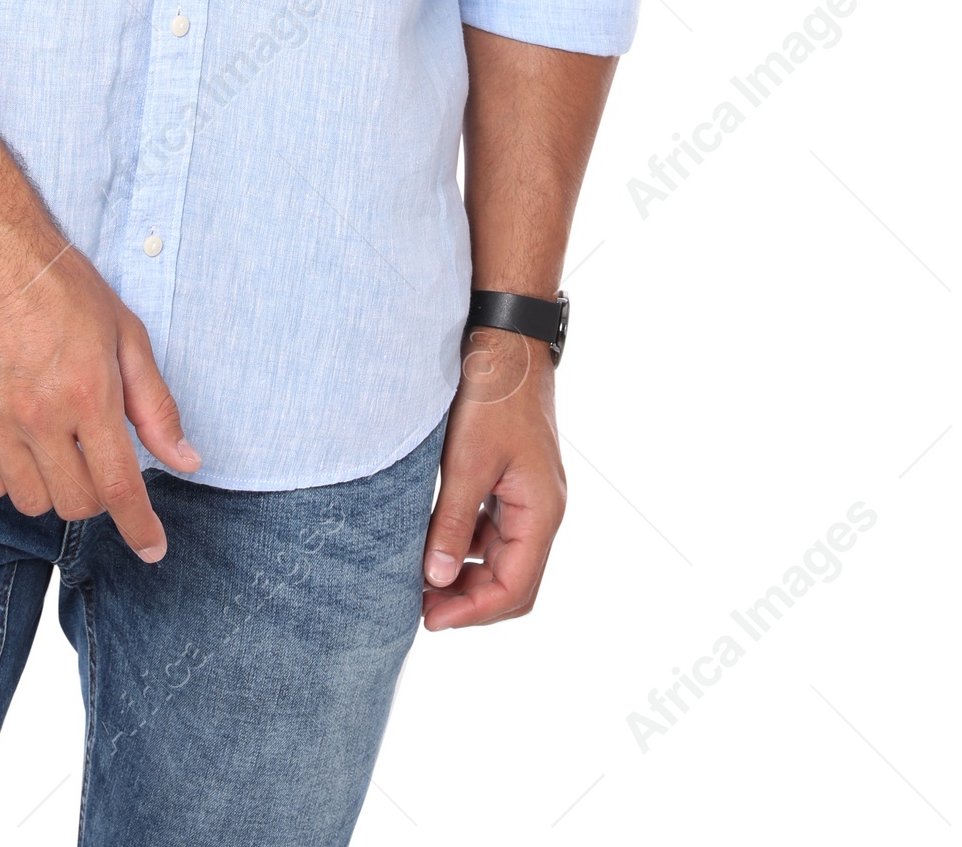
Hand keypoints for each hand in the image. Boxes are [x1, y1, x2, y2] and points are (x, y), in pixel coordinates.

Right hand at [0, 225, 200, 561]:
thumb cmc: (61, 286)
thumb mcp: (125, 334)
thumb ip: (155, 405)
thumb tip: (186, 461)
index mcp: (88, 391)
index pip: (118, 487)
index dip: (140, 526)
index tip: (152, 548)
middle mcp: (37, 414)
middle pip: (75, 503)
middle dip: (94, 490)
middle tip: (93, 452)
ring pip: (29, 501)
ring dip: (50, 482)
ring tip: (51, 437)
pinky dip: (5, 473)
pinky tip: (14, 435)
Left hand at [421, 332, 566, 630]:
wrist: (506, 341)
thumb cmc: (492, 395)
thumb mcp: (465, 461)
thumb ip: (451, 523)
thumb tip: (436, 579)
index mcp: (541, 512)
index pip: (515, 588)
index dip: (473, 612)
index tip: (430, 619)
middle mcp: (542, 512)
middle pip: (512, 582)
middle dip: (470, 601)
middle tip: (421, 607)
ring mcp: (528, 498)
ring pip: (501, 559)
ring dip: (465, 576)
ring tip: (419, 579)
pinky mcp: (512, 483)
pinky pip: (492, 532)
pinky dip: (465, 545)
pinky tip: (431, 541)